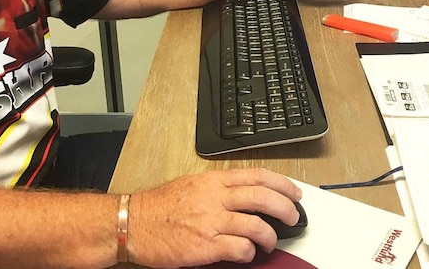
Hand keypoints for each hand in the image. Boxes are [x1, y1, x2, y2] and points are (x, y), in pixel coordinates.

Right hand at [126, 168, 302, 267]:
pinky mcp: (205, 245)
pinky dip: (249, 252)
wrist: (133, 223)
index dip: (282, 183)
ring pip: (256, 224)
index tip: (294, 193)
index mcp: (212, 181)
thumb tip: (245, 196)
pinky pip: (240, 248)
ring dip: (269, 236)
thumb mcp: (191, 186)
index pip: (257, 175)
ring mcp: (210, 221)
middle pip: (262, 197)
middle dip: (285, 208)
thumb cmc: (158, 208)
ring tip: (269, 242)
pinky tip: (246, 253)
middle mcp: (214, 198)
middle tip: (293, 217)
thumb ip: (217, 188)